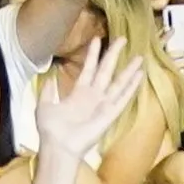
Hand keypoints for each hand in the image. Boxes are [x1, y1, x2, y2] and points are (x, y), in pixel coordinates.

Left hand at [34, 37, 144, 157]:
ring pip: (118, 83)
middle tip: (122, 38)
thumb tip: (48, 77)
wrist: (58, 146)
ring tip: (139, 56)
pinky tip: (140, 76)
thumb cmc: (51, 129)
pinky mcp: (110, 114)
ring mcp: (103, 105)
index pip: (88, 68)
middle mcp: (93, 97)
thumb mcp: (44, 105)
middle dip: (113, 54)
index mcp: (78, 93)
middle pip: (106, 70)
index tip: (97, 38)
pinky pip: (123, 98)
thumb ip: (47, 91)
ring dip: (129, 70)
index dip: (93, 54)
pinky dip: (131, 87)